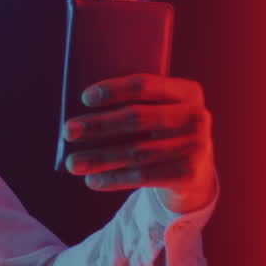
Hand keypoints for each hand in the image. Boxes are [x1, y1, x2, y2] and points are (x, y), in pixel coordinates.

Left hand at [62, 73, 216, 213]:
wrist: (194, 174)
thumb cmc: (162, 135)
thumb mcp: (157, 114)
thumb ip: (131, 107)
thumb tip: (80, 118)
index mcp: (186, 92)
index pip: (145, 84)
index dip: (113, 90)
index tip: (84, 98)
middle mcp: (196, 116)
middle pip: (137, 118)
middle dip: (98, 125)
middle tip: (68, 131)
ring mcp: (196, 146)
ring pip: (137, 151)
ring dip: (99, 158)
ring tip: (72, 163)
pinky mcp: (189, 174)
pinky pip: (143, 176)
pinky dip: (114, 179)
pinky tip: (92, 180)